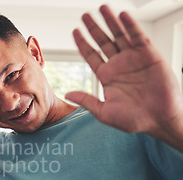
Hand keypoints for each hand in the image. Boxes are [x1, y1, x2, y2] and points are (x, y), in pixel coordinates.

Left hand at [66, 5, 182, 150]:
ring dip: (111, 21)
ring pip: (119, 35)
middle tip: (84, 15)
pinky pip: (138, 37)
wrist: (160, 120)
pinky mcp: (150, 56)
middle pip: (103, 41)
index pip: (91, 55)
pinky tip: (122, 16)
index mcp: (107, 76)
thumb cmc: (133, 120)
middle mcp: (119, 64)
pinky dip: (130, 26)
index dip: (82, 43)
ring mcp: (134, 59)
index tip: (74, 31)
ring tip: (102, 8)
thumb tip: (67, 94)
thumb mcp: (104, 112)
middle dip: (94, 28)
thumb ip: (87, 101)